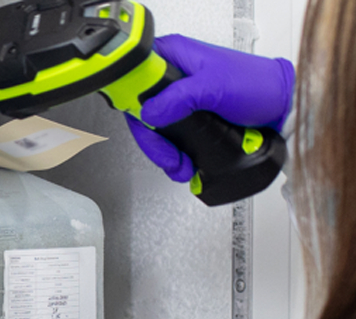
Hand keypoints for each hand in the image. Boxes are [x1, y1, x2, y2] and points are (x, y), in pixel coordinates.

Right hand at [126, 34, 294, 181]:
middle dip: (153, 141)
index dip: (132, 102)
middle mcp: (174, 79)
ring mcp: (181, 102)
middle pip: (143, 113)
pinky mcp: (190, 120)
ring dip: (165, 153)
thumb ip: (180, 98)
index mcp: (174, 58)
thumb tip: (150, 113)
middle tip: (168, 156)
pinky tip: (185, 163)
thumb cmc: (257, 85)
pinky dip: (175, 156)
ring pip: (156, 131)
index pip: (136, 78)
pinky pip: (172, 140)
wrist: (279, 108)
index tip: (142, 125)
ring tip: (180, 166)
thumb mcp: (216, 87)